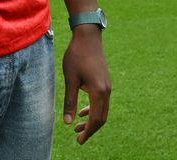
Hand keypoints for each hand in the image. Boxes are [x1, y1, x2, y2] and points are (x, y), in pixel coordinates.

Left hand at [62, 27, 110, 144]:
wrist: (88, 36)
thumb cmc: (77, 56)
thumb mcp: (70, 79)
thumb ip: (70, 102)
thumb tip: (68, 123)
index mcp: (98, 92)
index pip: (95, 119)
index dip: (88, 132)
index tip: (78, 140)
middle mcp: (106, 90)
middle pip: (101, 117)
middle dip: (90, 129)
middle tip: (78, 137)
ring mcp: (107, 85)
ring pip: (102, 109)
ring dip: (91, 119)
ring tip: (77, 127)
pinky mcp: (105, 81)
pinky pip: (102, 101)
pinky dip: (93, 109)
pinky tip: (83, 111)